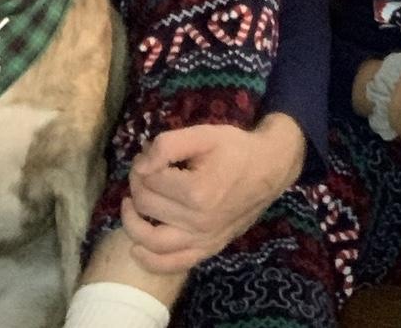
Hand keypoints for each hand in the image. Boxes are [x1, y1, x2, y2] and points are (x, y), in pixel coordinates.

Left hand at [120, 115, 303, 274]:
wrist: (270, 169)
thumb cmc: (236, 149)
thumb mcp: (204, 135)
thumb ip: (168, 145)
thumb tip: (141, 165)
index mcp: (197, 191)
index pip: (150, 179)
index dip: (142, 163)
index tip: (147, 154)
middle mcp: (198, 221)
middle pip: (148, 205)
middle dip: (138, 184)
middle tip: (143, 171)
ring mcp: (203, 239)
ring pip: (152, 241)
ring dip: (132, 223)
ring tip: (130, 204)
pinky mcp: (208, 249)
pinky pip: (174, 265)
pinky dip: (150, 261)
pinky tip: (137, 249)